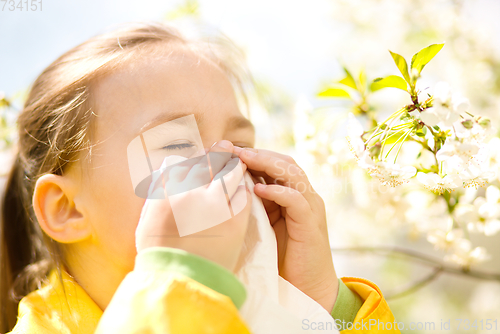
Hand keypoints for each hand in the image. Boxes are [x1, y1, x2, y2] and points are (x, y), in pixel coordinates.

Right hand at [136, 140, 251, 271]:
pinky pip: (243, 194)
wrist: (182, 282)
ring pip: (229, 173)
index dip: (191, 159)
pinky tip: (243, 187)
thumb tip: (167, 171)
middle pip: (208, 162)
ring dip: (233, 165)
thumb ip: (158, 193)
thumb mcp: (147, 221)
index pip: (181, 164)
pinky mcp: (234, 219)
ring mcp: (214, 206)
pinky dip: (243, 187)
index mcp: (166, 193)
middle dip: (217, 151)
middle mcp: (191, 194)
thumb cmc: (160, 254)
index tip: (198, 157)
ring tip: (237, 163)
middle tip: (224, 145)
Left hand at [233, 147, 338, 312]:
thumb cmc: (282, 258)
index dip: (254, 155)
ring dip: (267, 164)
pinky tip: (259, 190)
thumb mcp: (264, 225)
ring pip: (292, 175)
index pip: (276, 164)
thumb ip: (254, 206)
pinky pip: (296, 200)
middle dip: (259, 154)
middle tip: (234, 149)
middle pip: (284, 163)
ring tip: (243, 159)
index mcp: (292, 194)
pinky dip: (278, 192)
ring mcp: (310, 208)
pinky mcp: (310, 223)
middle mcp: (304, 196)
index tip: (228, 151)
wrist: (308, 288)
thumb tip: (227, 190)